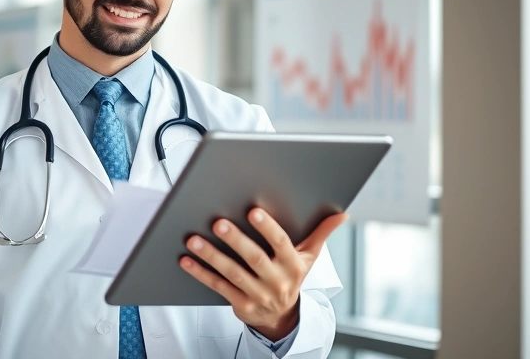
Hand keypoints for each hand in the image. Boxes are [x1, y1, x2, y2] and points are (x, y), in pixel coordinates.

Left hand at [179, 209, 348, 340]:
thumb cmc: (291, 276)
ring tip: (194, 240)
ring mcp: (258, 295)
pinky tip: (187, 260)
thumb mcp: (309, 257)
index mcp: (293, 264)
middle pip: (254, 258)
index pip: (281, 244)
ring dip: (212, 256)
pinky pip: (218, 287)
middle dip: (236, 240)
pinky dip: (201, 273)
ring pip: (233, 274)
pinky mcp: (241, 305)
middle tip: (218, 222)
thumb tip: (342, 214)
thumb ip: (321, 233)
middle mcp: (277, 281)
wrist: (283, 318)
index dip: (268, 228)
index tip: (253, 211)